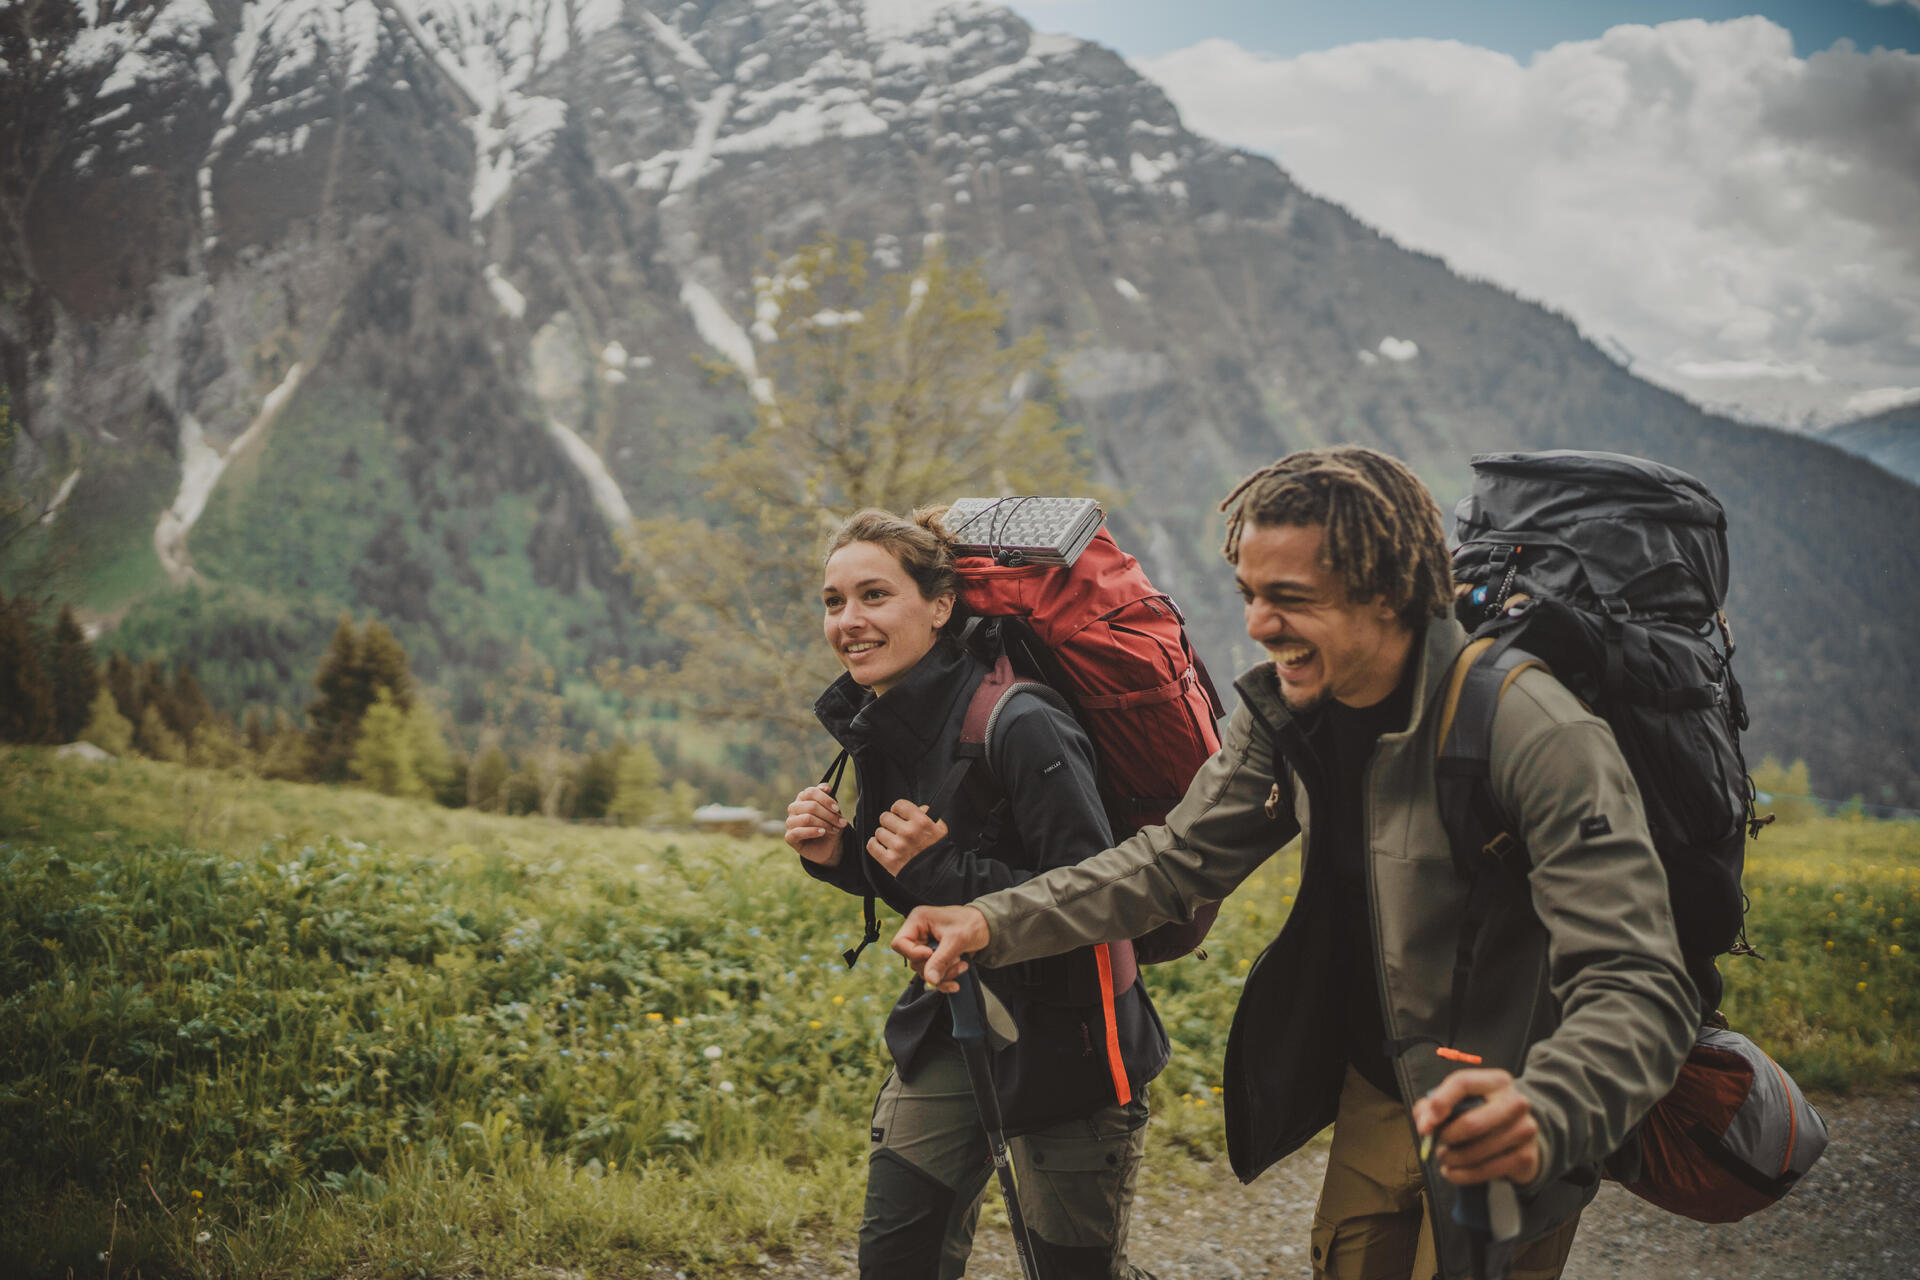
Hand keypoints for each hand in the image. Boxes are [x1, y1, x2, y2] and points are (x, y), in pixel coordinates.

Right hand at [784, 785, 846, 865]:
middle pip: (811, 806)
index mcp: (803, 798)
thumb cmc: (829, 825)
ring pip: (807, 818)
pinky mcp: (789, 837)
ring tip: (834, 829)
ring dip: (824, 824)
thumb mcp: (832, 811)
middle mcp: (794, 808)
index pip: (811, 792)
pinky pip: (798, 832)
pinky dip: (813, 831)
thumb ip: (828, 798)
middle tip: (841, 823)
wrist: (828, 847)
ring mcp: (790, 822)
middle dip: (829, 815)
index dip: (826, 799)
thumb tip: (825, 787)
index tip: (838, 809)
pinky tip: (822, 833)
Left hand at [868, 800, 947, 875]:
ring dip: (884, 836)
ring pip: (878, 832)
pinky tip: (883, 848)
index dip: (898, 810)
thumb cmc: (940, 852)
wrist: (939, 877)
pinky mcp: (889, 860)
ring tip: (893, 842)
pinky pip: (871, 845)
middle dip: (890, 823)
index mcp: (921, 821)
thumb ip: (929, 816)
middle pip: (885, 817)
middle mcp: (908, 832)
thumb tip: (920, 808)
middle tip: (896, 831)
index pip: (898, 805)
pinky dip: (875, 846)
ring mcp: (898, 846)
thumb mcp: (941, 829)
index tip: (899, 816)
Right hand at [891, 905, 990, 991]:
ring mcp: (926, 946)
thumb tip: (930, 980)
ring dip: (944, 974)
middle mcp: (919, 933)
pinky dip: (945, 980)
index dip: (913, 954)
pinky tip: (956, 983)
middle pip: (914, 961)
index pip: (900, 943)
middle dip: (935, 967)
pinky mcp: (935, 957)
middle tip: (956, 963)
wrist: (988, 927)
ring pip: (925, 971)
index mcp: (918, 920)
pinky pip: (933, 975)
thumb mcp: (956, 941)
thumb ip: (941, 960)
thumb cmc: (973, 923)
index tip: (931, 954)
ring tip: (962, 965)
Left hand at [1411, 1068, 1541, 1186]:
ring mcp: (1525, 1130)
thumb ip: (1432, 1107)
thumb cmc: (1478, 1114)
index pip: (1463, 1083)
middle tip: (1438, 1144)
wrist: (1518, 1139)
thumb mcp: (1456, 1103)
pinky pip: (1487, 1170)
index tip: (1425, 1124)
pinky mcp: (1526, 1157)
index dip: (1440, 1103)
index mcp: (1497, 1081)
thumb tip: (1425, 1125)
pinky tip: (1453, 1172)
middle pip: (1471, 1123)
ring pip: (1477, 1151)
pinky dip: (1463, 1175)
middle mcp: (1516, 1102)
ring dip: (1452, 1159)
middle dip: (1447, 1138)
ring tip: (1445, 1158)